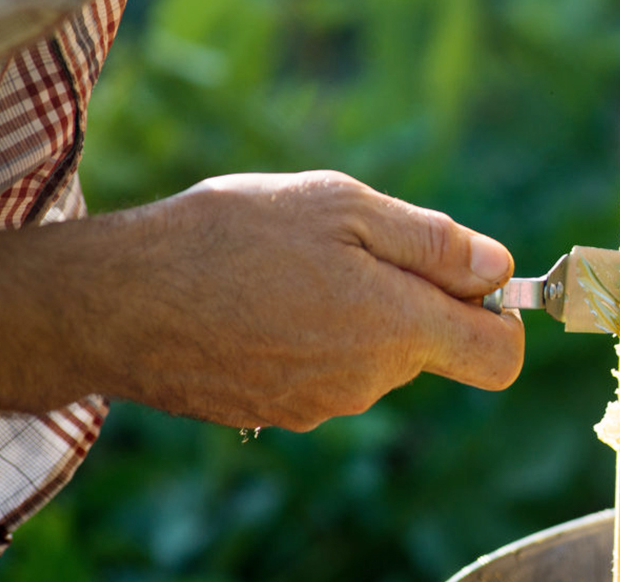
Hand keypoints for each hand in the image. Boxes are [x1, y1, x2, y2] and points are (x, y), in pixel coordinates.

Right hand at [0, 171, 523, 430]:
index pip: (501, 358)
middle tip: (345, 247)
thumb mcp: (343, 207)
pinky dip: (308, 338)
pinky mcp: (277, 412)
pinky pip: (321, 372)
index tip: (470, 283)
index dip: (503, 319)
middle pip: (429, 346)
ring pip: (372, 357)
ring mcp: (320, 405)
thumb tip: (499, 270)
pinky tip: (257, 302)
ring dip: (353, 314)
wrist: (117, 301)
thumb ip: (433, 244)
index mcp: (399, 329)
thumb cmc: (231, 237)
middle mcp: (369, 381)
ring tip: (288, 270)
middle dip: (409, 299)